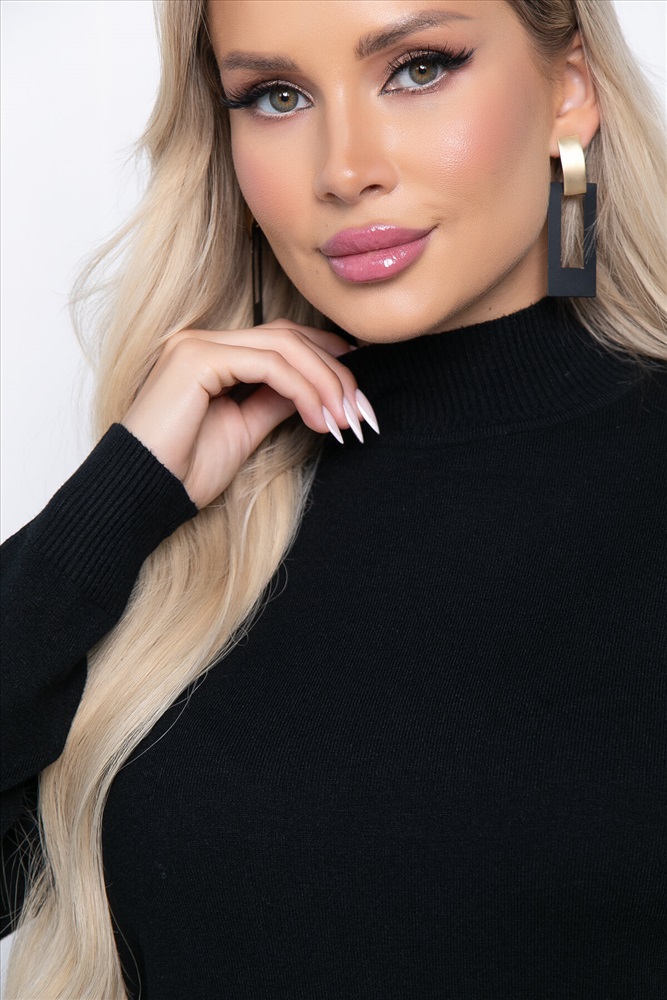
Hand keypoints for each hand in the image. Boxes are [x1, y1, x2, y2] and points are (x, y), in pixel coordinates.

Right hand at [120, 319, 373, 507]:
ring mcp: (197, 345)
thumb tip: (315, 392)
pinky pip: (269, 365)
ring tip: (347, 420)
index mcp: (210, 354)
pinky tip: (320, 418)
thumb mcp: (244, 431)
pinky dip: (304, 390)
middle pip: (288, 338)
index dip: (325, 358)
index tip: (357, 390)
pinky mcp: (197, 358)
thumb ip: (275, 402)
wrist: (144, 495)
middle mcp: (202, 340)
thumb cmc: (184, 471)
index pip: (280, 339)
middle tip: (361, 412)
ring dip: (326, 383)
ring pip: (284, 347)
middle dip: (335, 373)